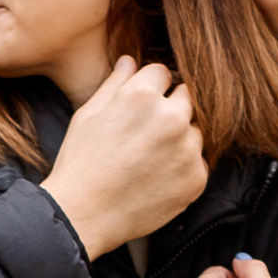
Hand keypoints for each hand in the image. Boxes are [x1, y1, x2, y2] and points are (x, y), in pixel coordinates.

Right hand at [39, 57, 207, 261]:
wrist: (82, 216)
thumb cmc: (80, 164)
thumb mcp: (88, 116)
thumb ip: (115, 84)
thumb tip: (130, 60)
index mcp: (143, 95)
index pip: (163, 73)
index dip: (149, 89)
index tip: (138, 109)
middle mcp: (171, 117)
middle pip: (186, 98)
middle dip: (169, 110)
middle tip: (145, 136)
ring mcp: (187, 149)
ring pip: (194, 131)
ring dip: (179, 140)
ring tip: (149, 161)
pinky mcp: (196, 179)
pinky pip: (198, 163)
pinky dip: (183, 169)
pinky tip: (157, 179)